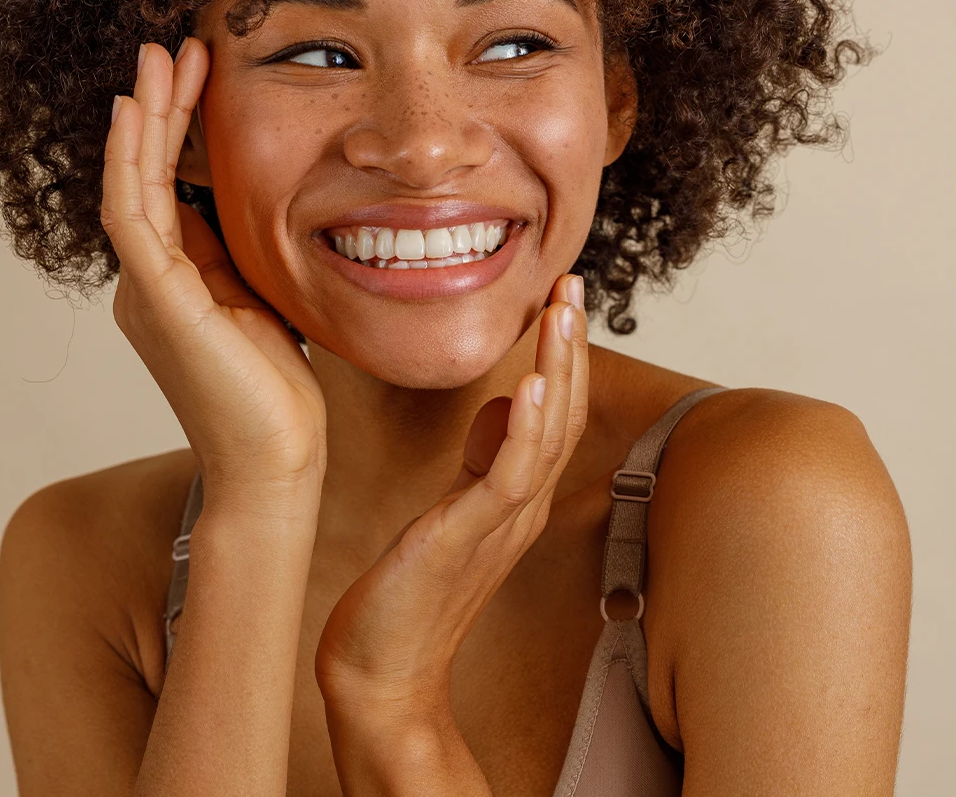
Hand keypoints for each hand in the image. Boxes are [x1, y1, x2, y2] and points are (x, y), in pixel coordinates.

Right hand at [101, 39, 326, 501]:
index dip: (180, 126)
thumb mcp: (267, 304)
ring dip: (144, 116)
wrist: (277, 466)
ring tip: (159, 57)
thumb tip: (261, 205)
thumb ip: (247, 259)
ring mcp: (145, 290)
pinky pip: (131, 213)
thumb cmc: (279, 397)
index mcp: (174, 284)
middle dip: (159, 106)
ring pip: (130, 182)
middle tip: (175, 44)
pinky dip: (129, 158)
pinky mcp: (156, 299)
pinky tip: (136, 111)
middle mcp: (148, 283)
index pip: (168, 186)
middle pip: (142, 173)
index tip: (203, 70)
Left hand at [313, 274, 591, 787]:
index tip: (564, 297)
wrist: (380, 673)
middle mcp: (521, 508)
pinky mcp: (467, 538)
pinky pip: (508, 477)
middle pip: (566, 414)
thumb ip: (481, 461)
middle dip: (572, 345)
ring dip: (559, 369)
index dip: (566, 354)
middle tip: (575, 283)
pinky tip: (530, 385)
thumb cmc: (406, 596)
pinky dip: (526, 429)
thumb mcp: (450, 511)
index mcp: (517, 498)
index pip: (557, 413)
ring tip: (563, 312)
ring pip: (548, 435)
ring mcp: (500, 524)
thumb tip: (505, 406)